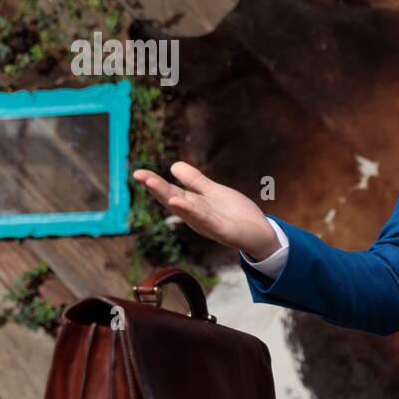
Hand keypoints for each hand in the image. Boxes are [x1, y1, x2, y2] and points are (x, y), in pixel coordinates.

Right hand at [132, 161, 279, 259]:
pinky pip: (205, 219)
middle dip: (156, 188)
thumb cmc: (235, 214)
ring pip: (185, 209)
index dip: (154, 182)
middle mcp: (195, 216)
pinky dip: (191, 211)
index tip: (138, 172)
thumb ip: (195, 181)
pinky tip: (179, 201)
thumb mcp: (213, 192)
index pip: (170, 192)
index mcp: (192, 205)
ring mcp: (207, 224)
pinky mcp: (222, 231)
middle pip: (172, 200)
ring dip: (169, 197)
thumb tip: (173, 165)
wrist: (260, 232)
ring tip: (153, 184)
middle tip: (138, 175)